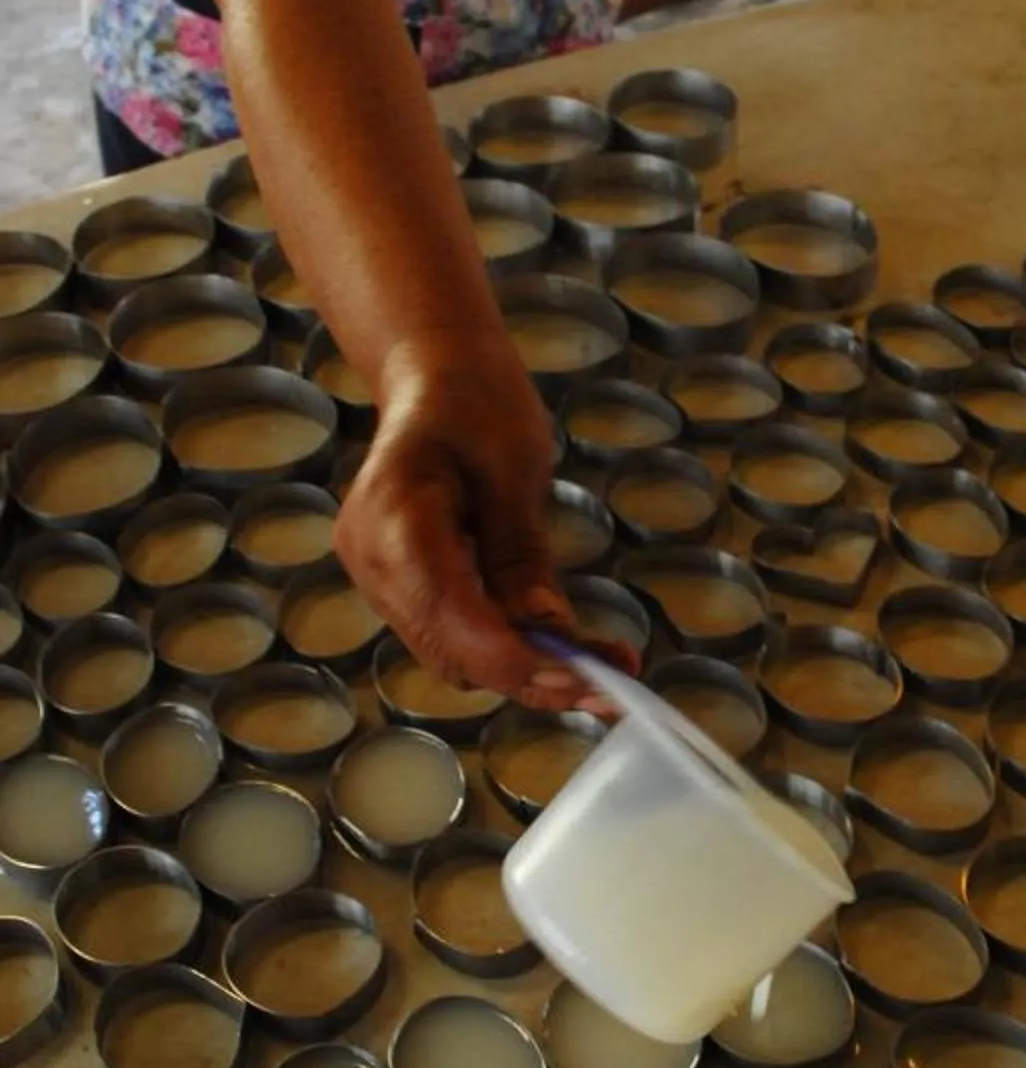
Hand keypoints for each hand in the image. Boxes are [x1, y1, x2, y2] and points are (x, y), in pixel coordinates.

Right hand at [333, 332, 587, 706]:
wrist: (438, 380)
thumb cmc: (476, 406)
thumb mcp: (515, 472)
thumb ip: (524, 559)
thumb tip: (551, 636)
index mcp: (392, 518)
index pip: (451, 617)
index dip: (518, 658)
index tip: (587, 678)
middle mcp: (370, 560)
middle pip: (451, 651)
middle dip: (532, 674)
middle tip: (613, 688)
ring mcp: (378, 580)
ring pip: (454, 657)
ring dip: (527, 671)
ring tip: (602, 672)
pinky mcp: (401, 592)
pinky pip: (455, 638)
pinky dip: (510, 651)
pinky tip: (565, 653)